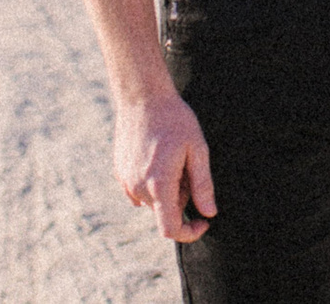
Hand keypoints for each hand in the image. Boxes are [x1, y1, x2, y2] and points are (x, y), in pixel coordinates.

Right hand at [114, 89, 215, 241]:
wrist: (143, 96)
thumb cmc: (175, 120)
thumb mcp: (197, 149)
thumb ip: (203, 185)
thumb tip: (209, 213)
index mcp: (159, 184)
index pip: (170, 229)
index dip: (189, 233)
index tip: (203, 222)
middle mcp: (138, 188)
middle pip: (165, 211)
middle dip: (181, 197)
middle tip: (188, 166)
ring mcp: (126, 180)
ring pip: (152, 201)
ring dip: (166, 189)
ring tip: (172, 158)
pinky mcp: (120, 172)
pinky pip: (139, 191)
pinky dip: (152, 184)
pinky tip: (158, 158)